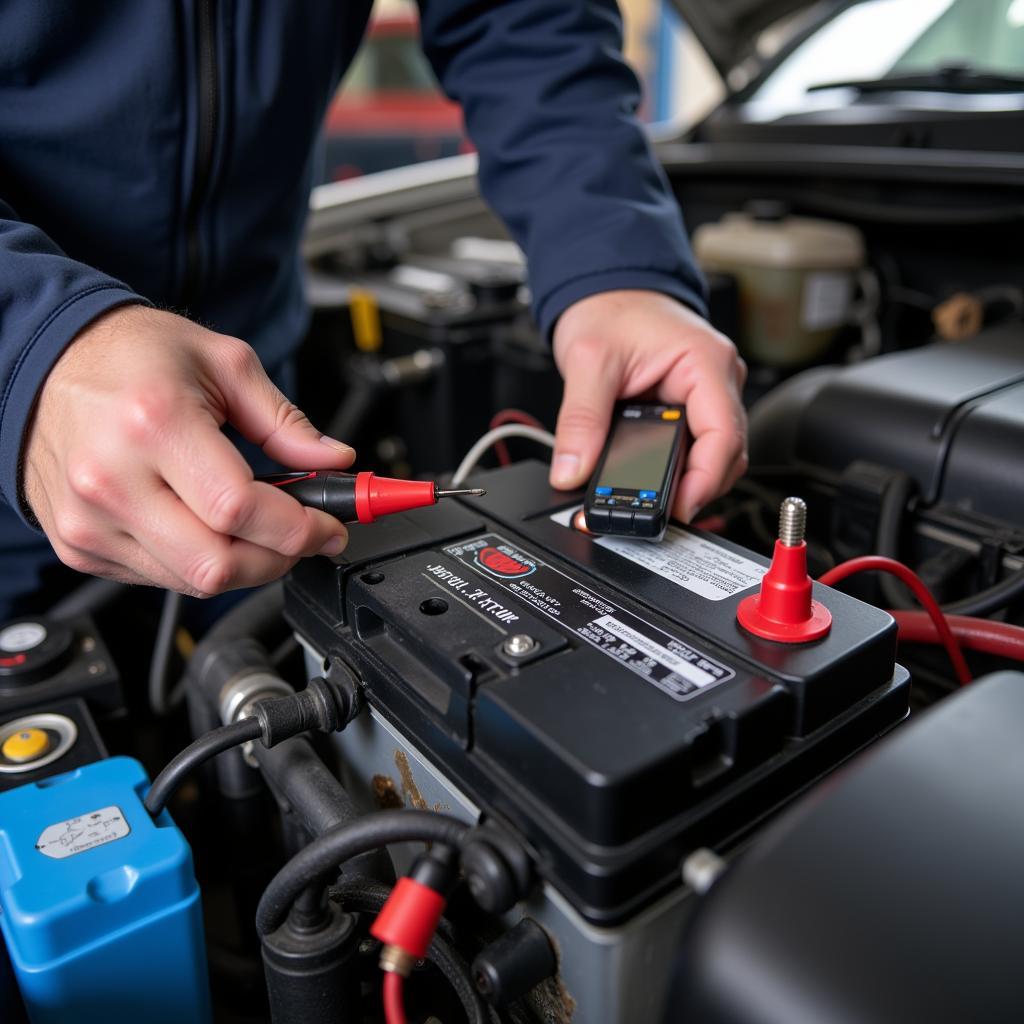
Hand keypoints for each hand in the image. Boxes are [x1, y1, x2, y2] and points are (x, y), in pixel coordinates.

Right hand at [23, 305, 354, 595]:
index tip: (330, 525)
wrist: (49, 361)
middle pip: (218, 564)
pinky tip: (207, 526)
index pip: (240, 509)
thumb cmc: (132, 356)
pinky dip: (200, 562)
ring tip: (258, 526)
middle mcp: (112, 480)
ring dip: (244, 565)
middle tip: (303, 533)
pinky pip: (160, 578)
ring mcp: (89, 520)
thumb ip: (286, 422)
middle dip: (279, 557)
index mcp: (153, 425)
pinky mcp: (79, 545)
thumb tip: (335, 460)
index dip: (300, 528)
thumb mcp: (224, 363)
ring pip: (193, 581)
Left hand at [550, 290, 746, 522]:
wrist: (606, 288)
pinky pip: (695, 447)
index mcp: (705, 362)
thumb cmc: (610, 309)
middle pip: (725, 454)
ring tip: (649, 500)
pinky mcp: (692, 406)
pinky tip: (652, 480)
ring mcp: (707, 394)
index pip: (724, 435)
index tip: (676, 507)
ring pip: (714, 456)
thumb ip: (580, 421)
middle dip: (694, 488)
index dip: (704, 480)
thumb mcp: (588, 361)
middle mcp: (717, 379)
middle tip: (654, 513)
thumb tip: (572, 470)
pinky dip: (677, 468)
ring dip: (686, 481)